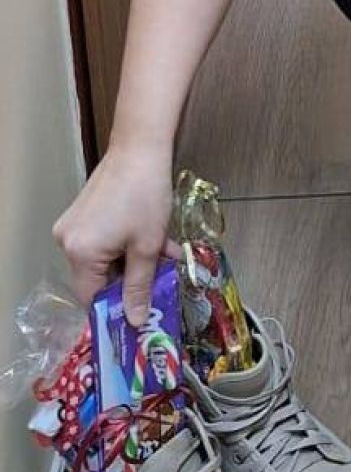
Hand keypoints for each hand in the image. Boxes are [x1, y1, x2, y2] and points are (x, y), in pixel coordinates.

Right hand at [53, 142, 175, 325]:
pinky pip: (100, 242)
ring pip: (102, 260)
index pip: (92, 298)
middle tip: (159, 282)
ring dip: (131, 262)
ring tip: (163, 256)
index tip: (140, 315)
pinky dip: (123, 245)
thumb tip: (135, 321)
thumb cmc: (146, 197)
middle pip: (96, 279)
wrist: (140, 149)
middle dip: (129, 282)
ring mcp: (72, 226)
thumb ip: (139, 287)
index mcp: (80, 253)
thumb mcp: (147, 247)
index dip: (116, 309)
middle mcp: (67, 242)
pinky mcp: (81, 214)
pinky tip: (151, 240)